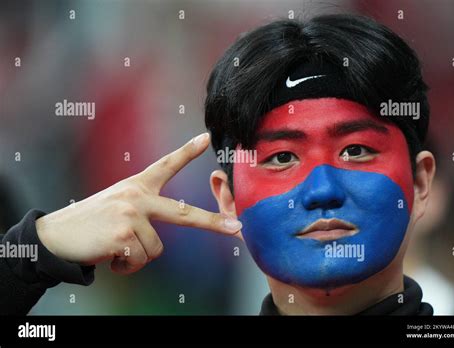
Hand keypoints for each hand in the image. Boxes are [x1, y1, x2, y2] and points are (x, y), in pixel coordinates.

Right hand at [35, 133, 241, 274]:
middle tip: (236, 227)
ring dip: (137, 256)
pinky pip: (140, 260)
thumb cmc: (90, 222)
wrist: (55, 235)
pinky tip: (110, 256)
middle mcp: (137, 196)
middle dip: (212, 223)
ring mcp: (132, 214)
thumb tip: (163, 235)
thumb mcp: (118, 205)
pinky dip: (126, 266)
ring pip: (155, 249)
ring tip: (115, 247)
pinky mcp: (125, 235)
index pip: (165, 165)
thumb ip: (143, 210)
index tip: (205, 138)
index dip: (186, 151)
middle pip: (184, 213)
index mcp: (137, 186)